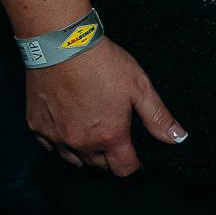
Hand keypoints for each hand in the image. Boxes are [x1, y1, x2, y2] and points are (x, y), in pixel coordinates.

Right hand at [24, 39, 185, 176]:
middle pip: (99, 166)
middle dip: (110, 158)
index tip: (137, 158)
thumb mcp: (140, 86)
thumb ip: (158, 117)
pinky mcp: (36, 127)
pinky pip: (50, 146)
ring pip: (74, 160)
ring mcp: (56, 137)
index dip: (135, 166)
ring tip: (93, 134)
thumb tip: (179, 138)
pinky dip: (60, 141)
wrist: (61, 46)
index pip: (124, 169)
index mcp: (109, 136)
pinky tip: (68, 126)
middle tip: (115, 139)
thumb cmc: (103, 63)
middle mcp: (81, 143)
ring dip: (86, 153)